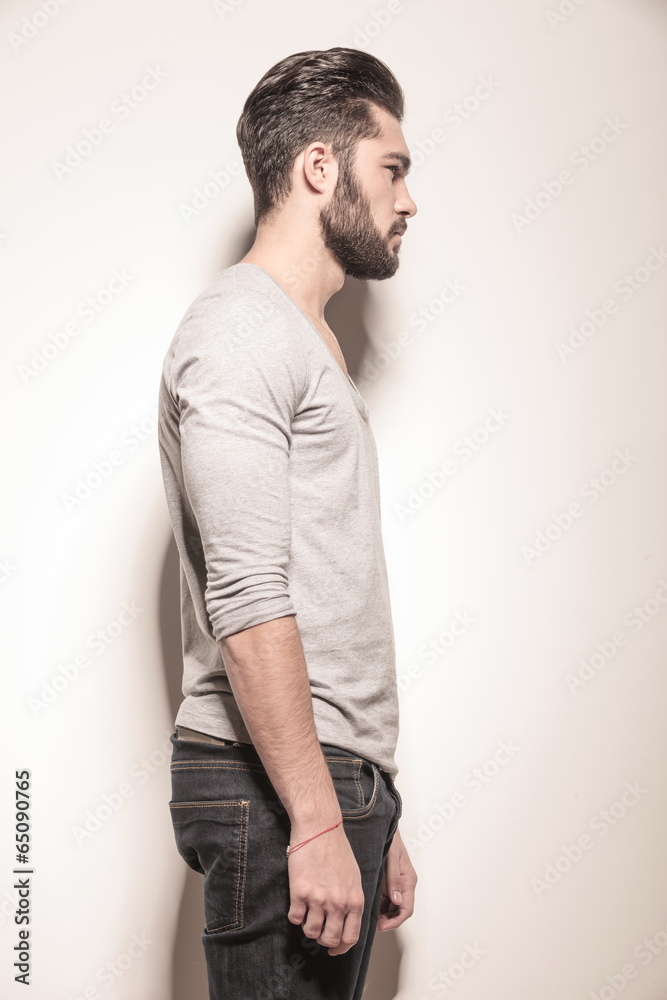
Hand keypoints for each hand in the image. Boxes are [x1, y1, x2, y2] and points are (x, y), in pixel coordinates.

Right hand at [287, 822, 364, 956]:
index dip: (340, 948)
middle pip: (330, 939)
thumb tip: (346, 920)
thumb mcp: (354, 877)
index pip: (350, 937)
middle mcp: (338, 903)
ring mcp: (318, 899)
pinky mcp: (299, 893)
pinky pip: (294, 918)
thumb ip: (351, 900)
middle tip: (318, 930)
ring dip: (308, 927)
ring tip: (307, 914)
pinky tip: (297, 904)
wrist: (319, 828)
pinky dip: (294, 915)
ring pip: (311, 932)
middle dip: (323, 940)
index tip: (333, 949)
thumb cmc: (337, 848)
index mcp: (355, 900)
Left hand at [377, 827, 416, 930]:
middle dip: (389, 921)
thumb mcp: (392, 858)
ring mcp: (395, 884)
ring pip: (391, 907)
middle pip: (399, 911)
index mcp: (408, 880)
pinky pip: (384, 900)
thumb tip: (397, 901)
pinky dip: (379, 906)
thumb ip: (394, 879)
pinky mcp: (387, 882)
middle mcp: (403, 885)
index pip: (407, 909)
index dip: (396, 921)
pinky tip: (368, 907)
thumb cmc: (391, 840)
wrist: (384, 828)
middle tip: (374, 925)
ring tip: (369, 918)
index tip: (383, 926)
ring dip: (383, 915)